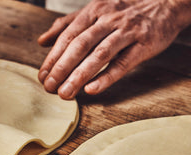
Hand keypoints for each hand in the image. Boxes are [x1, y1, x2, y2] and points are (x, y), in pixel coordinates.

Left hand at [38, 0, 190, 98]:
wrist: (166, 3)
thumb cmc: (124, 12)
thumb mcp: (94, 12)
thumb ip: (67, 25)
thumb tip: (42, 41)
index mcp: (93, 12)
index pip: (68, 37)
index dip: (53, 58)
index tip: (42, 76)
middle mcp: (108, 20)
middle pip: (80, 46)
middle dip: (62, 68)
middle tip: (49, 87)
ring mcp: (127, 32)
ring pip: (99, 55)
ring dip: (79, 76)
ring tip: (65, 93)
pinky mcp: (144, 45)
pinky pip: (123, 63)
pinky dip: (106, 77)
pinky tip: (92, 89)